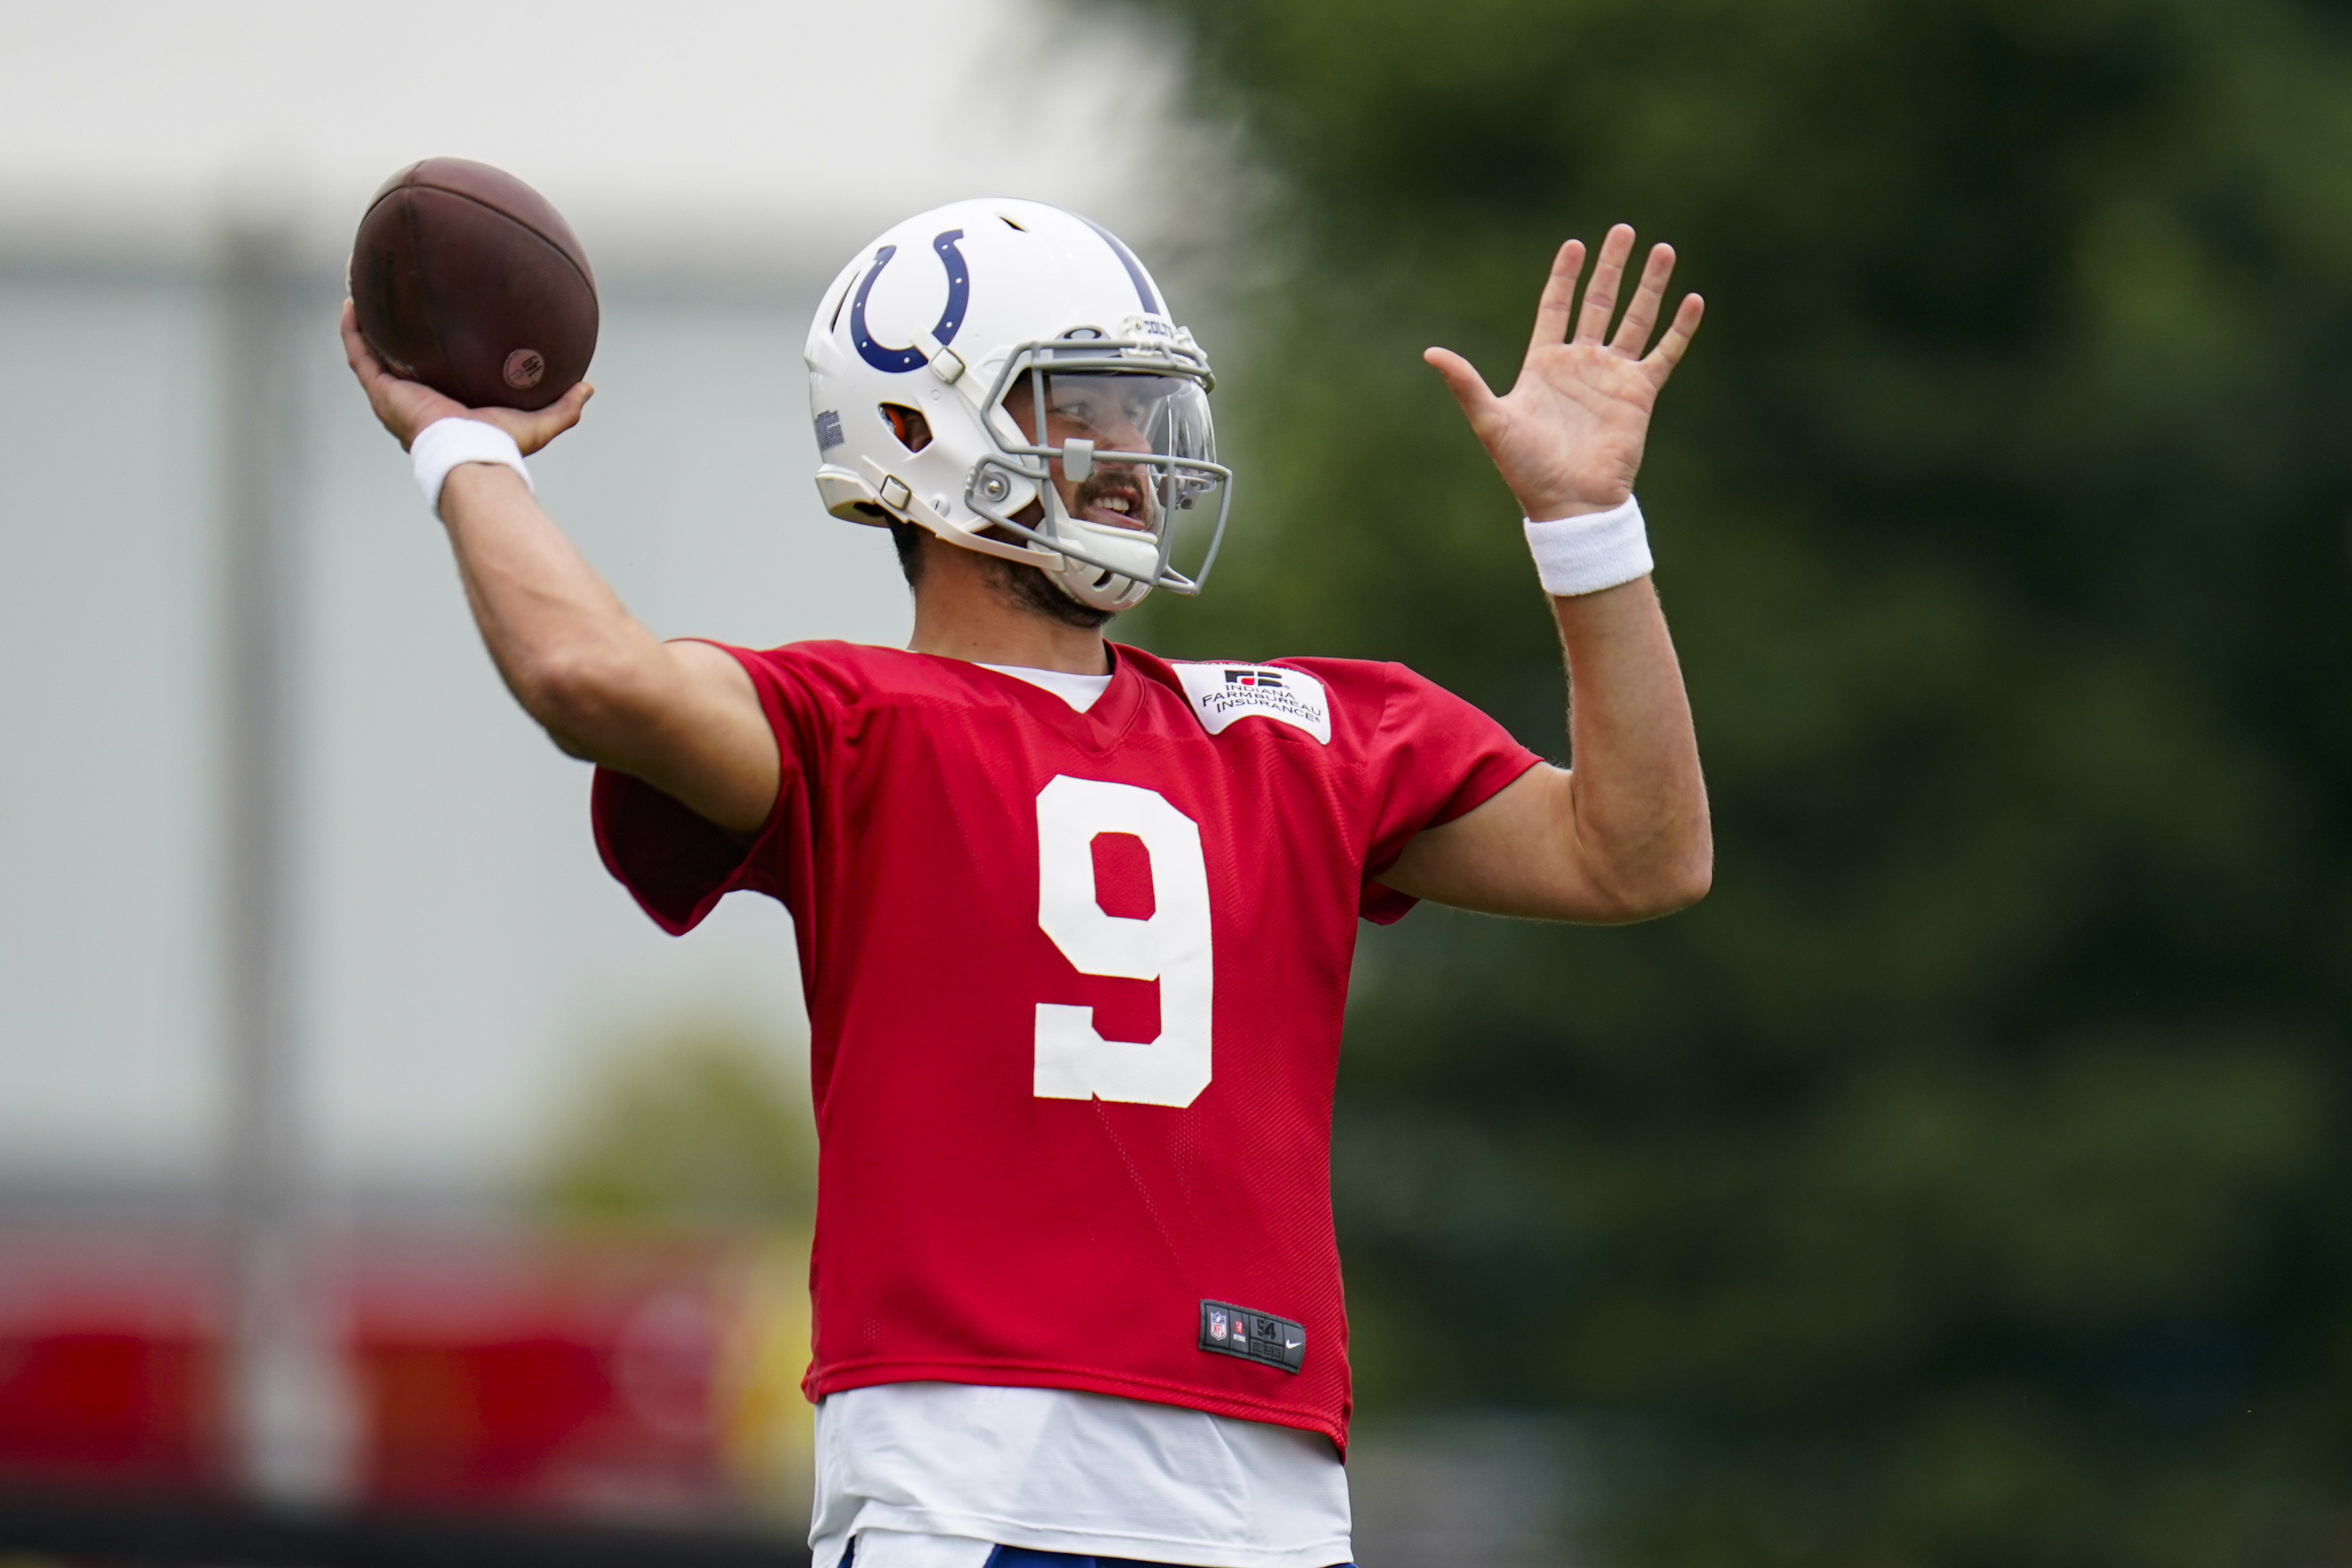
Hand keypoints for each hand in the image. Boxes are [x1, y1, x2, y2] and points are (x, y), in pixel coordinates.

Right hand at [340, 299, 592, 454]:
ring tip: (361, 290)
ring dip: (364, 323)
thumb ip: (564, 407)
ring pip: (370, 352)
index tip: (434, 329)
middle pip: (395, 360)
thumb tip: (588, 388)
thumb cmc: (500, 445)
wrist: (470, 454)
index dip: (428, 354)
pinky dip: (352, 329)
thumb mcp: (538, 424)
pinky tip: (353, 302)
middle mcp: (413, 399)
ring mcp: (393, 395)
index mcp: (443, 406)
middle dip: (391, 333)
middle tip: (392, 302)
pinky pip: (359, 353)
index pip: (432, 375)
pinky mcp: (381, 390)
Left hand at [1425, 224, 1701, 519]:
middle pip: (1599, 303)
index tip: (1574, 244)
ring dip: (1650, 286)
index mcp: (1544, 364)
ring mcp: (1612, 376)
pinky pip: (1664, 353)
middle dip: (1611, 267)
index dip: (1564, 277)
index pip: (1555, 308)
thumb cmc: (1526, 468)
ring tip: (1663, 249)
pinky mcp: (1639, 393)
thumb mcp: (1490, 421)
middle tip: (1623, 230)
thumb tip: (1430, 353)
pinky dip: (1679, 328)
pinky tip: (1693, 299)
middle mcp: (1580, 364)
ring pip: (1635, 319)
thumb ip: (1465, 383)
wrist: (1569, 503)